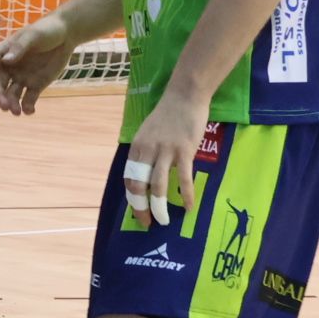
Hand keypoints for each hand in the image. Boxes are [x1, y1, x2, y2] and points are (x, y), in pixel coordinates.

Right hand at [0, 12, 78, 114]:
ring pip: (11, 95)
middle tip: (5, 106)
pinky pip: (28, 99)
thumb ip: (20, 47)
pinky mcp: (35, 86)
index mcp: (4, 53)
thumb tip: (6, 61)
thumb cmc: (47, 30)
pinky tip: (29, 111)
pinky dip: (27, 107)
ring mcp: (22, 78)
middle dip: (0, 97)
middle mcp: (10, 68)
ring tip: (17, 112)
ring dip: (12, 104)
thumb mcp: (33, 36)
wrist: (66, 35)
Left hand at [123, 90, 211, 227]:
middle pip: (139, 185)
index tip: (137, 210)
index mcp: (137, 147)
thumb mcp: (148, 132)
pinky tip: (189, 207)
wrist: (185, 95)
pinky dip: (186, 195)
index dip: (132, 197)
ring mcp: (166, 151)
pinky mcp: (185, 151)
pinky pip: (184, 178)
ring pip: (159, 186)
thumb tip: (147, 174)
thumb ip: (146, 152)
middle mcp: (148, 150)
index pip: (129, 177)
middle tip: (146, 222)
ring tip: (164, 221)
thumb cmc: (169, 114)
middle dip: (140, 207)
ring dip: (160, 207)